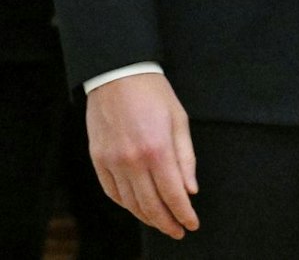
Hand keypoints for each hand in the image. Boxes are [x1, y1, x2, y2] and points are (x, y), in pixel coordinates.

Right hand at [86, 74, 198, 238]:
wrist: (118, 76)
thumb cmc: (154, 94)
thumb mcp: (180, 121)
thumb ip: (185, 159)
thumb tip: (190, 190)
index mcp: (158, 149)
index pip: (173, 194)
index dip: (184, 214)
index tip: (192, 224)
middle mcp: (132, 160)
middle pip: (150, 205)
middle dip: (167, 222)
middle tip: (178, 231)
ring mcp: (112, 162)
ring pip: (130, 203)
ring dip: (147, 217)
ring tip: (161, 222)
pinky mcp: (97, 160)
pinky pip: (112, 192)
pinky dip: (126, 204)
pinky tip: (138, 208)